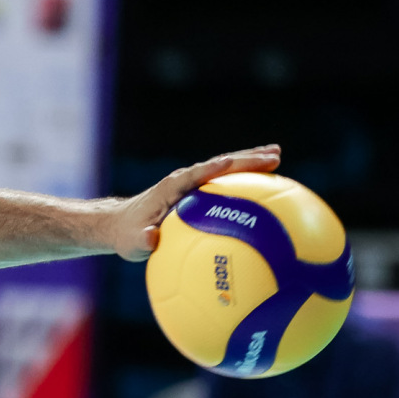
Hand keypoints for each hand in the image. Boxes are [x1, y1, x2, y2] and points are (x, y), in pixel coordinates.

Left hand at [107, 146, 281, 261]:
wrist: (121, 225)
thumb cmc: (128, 235)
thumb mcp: (133, 242)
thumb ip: (143, 240)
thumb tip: (151, 238)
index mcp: (171, 187)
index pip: (197, 174)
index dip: (215, 168)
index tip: (234, 162)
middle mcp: (184, 180)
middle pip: (219, 165)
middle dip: (246, 159)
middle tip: (275, 155)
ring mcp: (192, 183)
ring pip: (226, 169)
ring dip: (250, 161)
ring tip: (277, 155)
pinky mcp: (198, 190)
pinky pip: (225, 182)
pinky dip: (245, 177)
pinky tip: (267, 183)